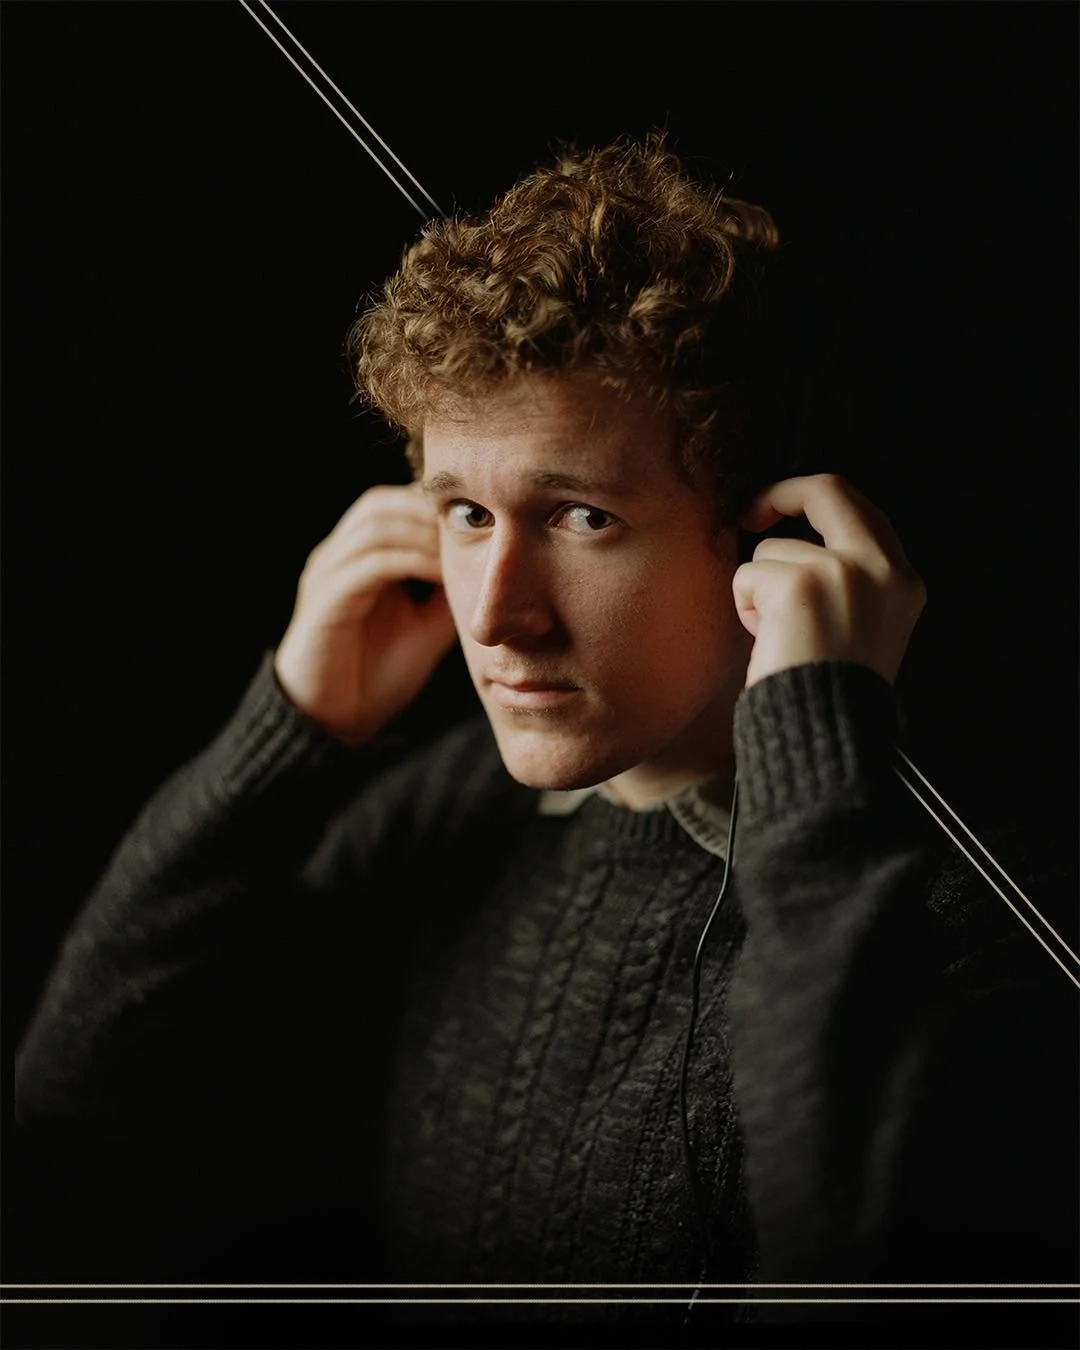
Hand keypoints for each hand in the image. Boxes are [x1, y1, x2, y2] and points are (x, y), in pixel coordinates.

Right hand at [274, 484, 455, 746]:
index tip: (480, 524)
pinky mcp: (325, 603)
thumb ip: (447, 590)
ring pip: (374, 525)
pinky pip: (368, 565)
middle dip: (428, 513)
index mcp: (356, 558)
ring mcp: (326, 576)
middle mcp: (336, 558)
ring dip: (422, 533)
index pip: (391, 505)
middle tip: (474, 531)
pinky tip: (440, 574)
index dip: (433, 508)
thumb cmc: (376, 673)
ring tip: (460, 551)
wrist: (335, 722)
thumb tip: (488, 566)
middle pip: (380, 503)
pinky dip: (409, 561)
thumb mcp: (427, 624)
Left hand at [732, 473, 926, 688]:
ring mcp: (843, 572)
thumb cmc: (832, 691)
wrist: (829, 734)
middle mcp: (882, 568)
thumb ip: (849, 578)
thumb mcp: (864, 626)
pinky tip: (767, 641)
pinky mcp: (801, 586)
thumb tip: (796, 539)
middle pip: (828, 491)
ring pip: (771, 549)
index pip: (861, 509)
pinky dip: (745, 607)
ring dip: (759, 590)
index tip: (779, 511)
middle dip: (781, 494)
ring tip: (778, 636)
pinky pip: (748, 576)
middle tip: (749, 515)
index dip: (813, 498)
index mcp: (903, 580)